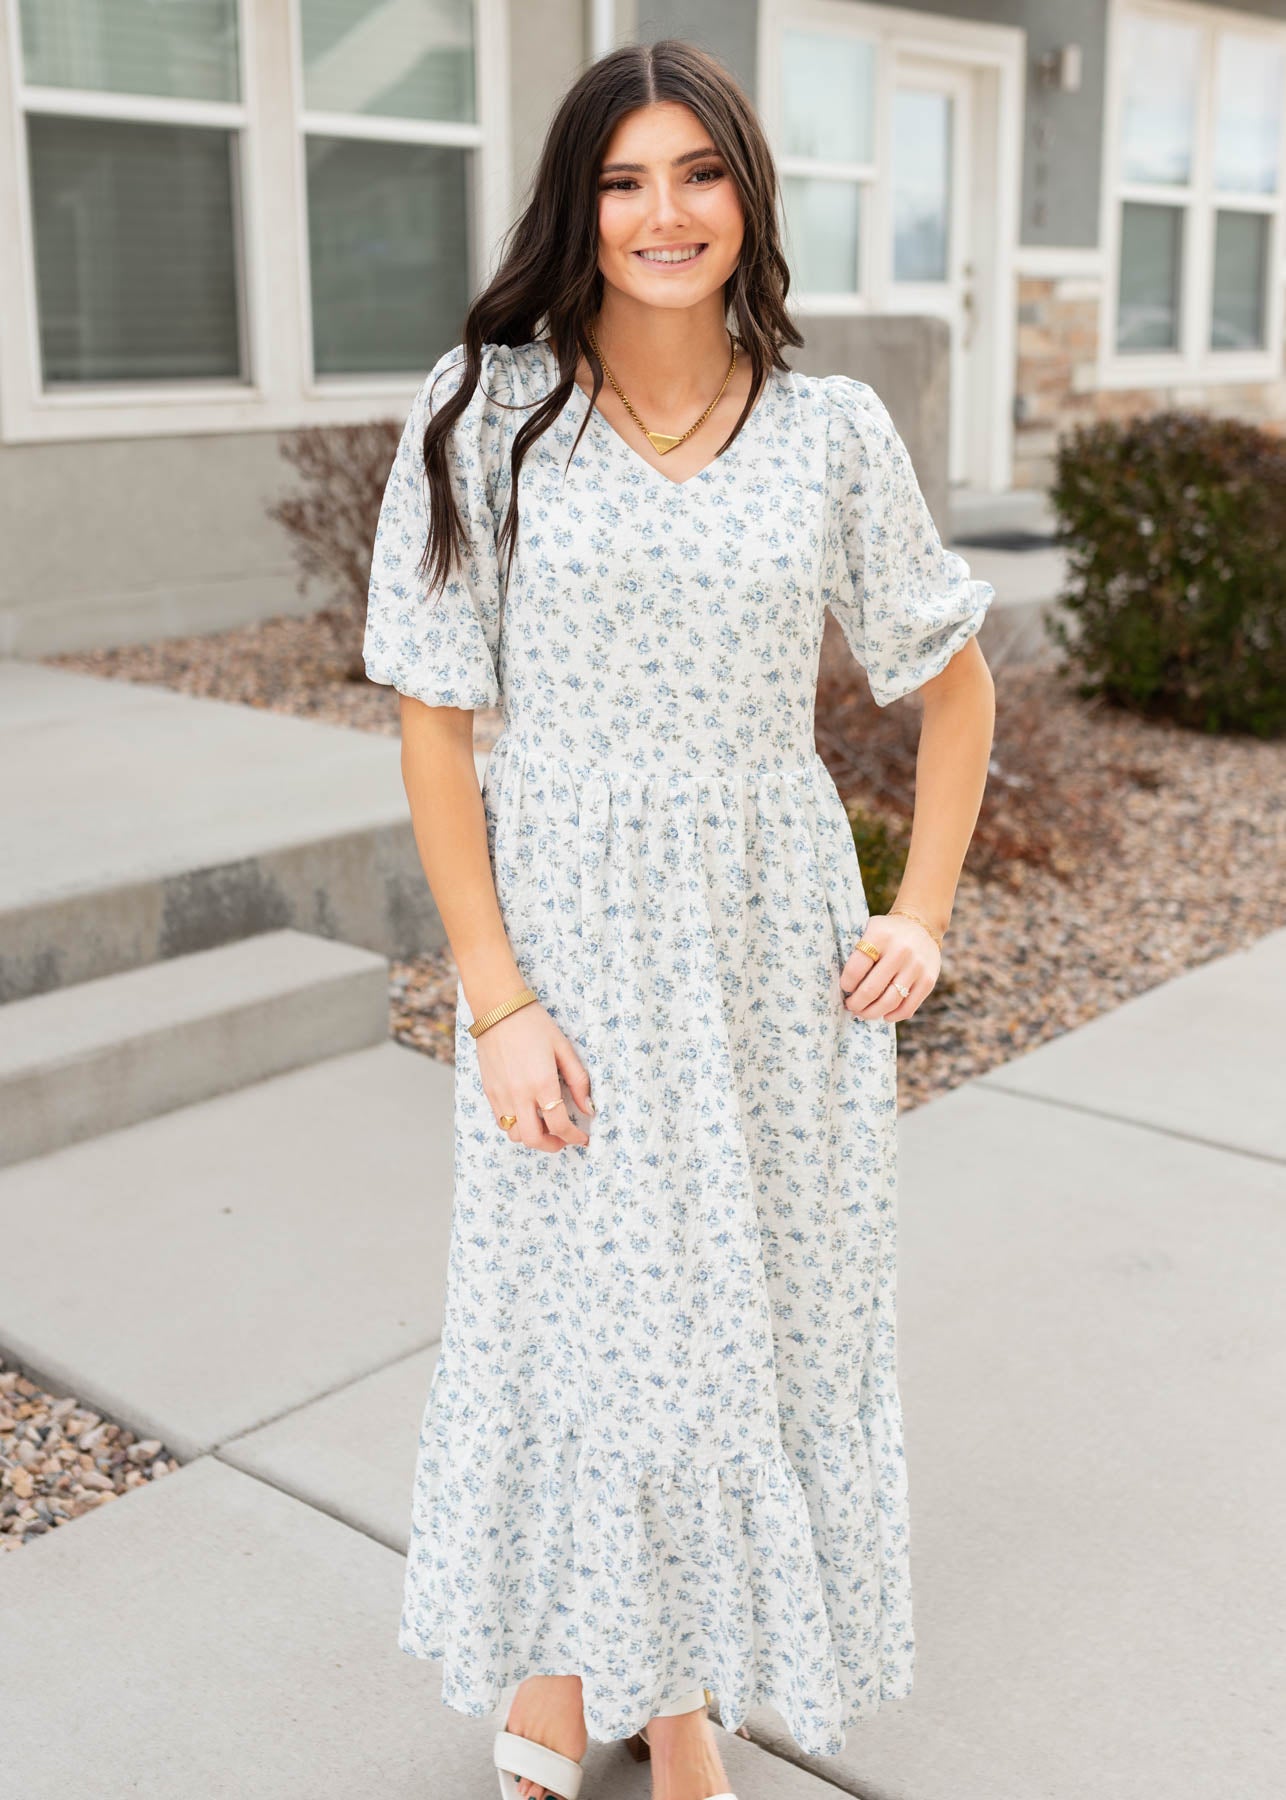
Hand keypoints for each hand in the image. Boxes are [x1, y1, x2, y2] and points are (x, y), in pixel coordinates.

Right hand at [475, 1000, 593, 1150]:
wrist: (498, 1009)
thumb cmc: (534, 1024)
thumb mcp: (563, 1048)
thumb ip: (578, 1081)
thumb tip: (589, 1108)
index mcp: (542, 1083)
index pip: (560, 1125)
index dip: (574, 1137)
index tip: (582, 1138)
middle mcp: (519, 1094)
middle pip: (534, 1139)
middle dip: (553, 1145)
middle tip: (564, 1138)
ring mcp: (501, 1095)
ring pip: (515, 1135)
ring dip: (533, 1136)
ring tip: (545, 1125)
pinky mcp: (489, 1091)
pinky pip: (501, 1121)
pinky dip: (516, 1125)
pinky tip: (527, 1113)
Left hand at [839, 913, 941, 1023]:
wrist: (921, 925)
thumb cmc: (887, 933)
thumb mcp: (870, 931)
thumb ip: (857, 953)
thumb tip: (844, 988)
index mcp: (880, 936)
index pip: (856, 969)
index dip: (846, 984)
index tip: (845, 987)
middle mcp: (900, 951)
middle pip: (871, 990)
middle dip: (856, 1004)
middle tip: (850, 1006)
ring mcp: (916, 967)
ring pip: (889, 1002)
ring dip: (871, 1013)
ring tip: (863, 1013)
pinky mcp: (928, 980)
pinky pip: (908, 1008)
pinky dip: (893, 1016)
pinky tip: (884, 1015)